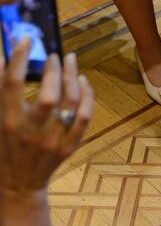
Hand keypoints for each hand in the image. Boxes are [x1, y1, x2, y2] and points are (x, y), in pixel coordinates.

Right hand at [0, 38, 92, 197]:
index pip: (13, 85)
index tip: (26, 40)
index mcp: (9, 123)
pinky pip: (84, 117)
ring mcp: (53, 140)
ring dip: (72, 76)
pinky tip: (83, 80)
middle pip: (48, 96)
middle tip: (54, 55)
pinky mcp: (69, 146)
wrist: (18, 185)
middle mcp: (31, 132)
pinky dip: (87, 95)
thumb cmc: (4, 145)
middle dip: (53, 70)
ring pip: (70, 103)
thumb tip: (1, 56)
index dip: (20, 59)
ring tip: (70, 59)